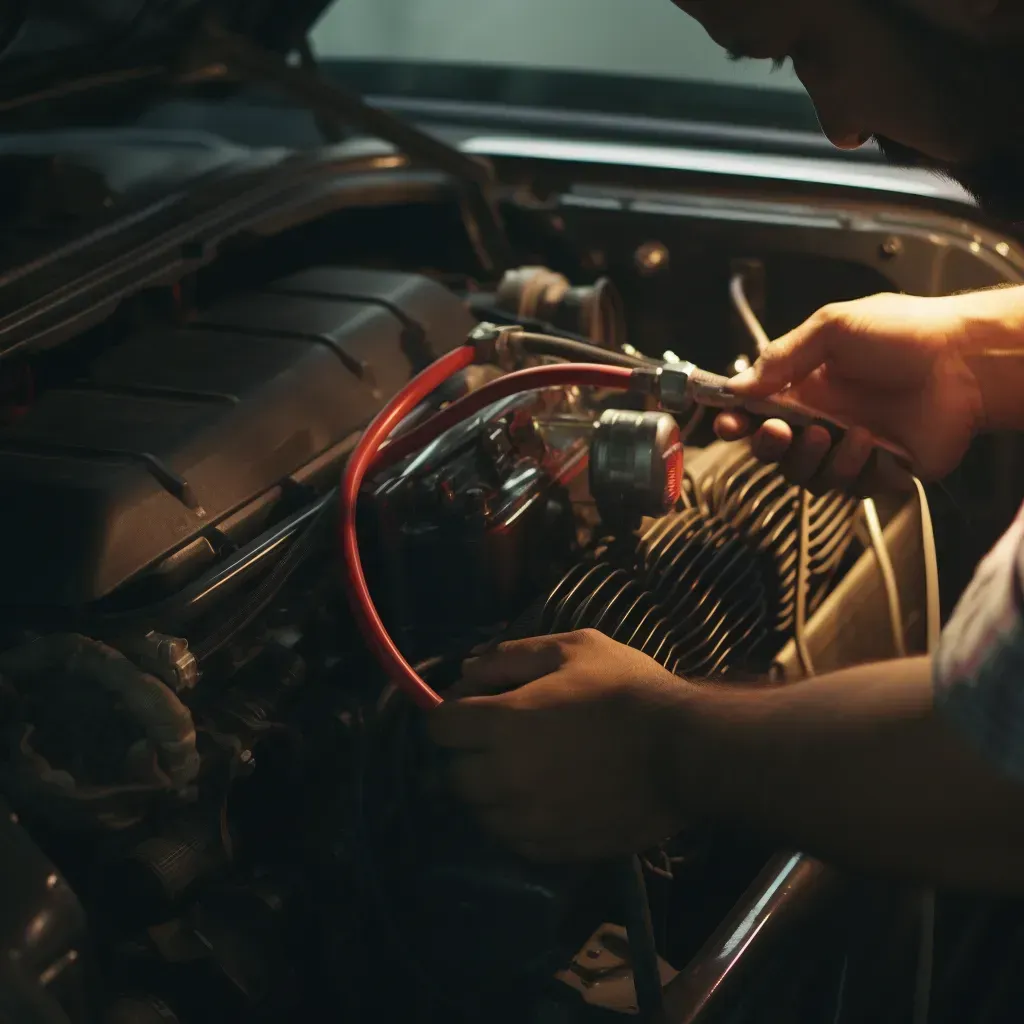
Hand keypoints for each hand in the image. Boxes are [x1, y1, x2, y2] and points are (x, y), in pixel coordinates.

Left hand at [427, 629, 688, 861]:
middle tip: (497, 739)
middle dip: (466, 753)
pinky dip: (515, 820)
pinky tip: (542, 799)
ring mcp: (527, 819)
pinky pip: (511, 838)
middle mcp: (503, 777)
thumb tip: (466, 670)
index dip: (451, 713)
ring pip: (479, 811)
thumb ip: (511, 656)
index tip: (472, 707)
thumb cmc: (627, 690)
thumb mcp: (571, 648)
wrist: (684, 751)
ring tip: (521, 770)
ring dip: (488, 791)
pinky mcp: (552, 848)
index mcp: (502, 724)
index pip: (439, 727)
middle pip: (452, 774)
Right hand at [715, 291, 988, 487]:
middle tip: (775, 431)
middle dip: (765, 445)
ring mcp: (848, 446)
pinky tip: (868, 441)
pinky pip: (844, 486)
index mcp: (807, 383)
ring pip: (803, 474)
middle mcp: (823, 417)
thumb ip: (782, 357)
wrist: (965, 363)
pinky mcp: (876, 471)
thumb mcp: (833, 327)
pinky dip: (850, 466)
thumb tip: (738, 385)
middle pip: (773, 450)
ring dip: (808, 457)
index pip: (756, 409)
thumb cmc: (907, 334)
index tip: (725, 423)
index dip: (736, 420)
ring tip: (828, 433)